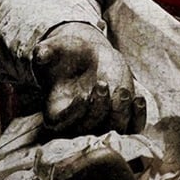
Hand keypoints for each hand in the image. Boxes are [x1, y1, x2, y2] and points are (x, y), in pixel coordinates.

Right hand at [31, 23, 145, 136]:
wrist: (89, 56)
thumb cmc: (67, 54)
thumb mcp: (54, 49)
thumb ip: (46, 51)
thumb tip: (41, 53)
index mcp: (55, 112)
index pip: (62, 124)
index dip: (74, 114)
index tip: (82, 95)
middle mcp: (78, 123)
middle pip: (89, 129)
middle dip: (98, 110)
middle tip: (102, 84)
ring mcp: (102, 122)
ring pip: (113, 130)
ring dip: (120, 113)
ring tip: (121, 90)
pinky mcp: (122, 118)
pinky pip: (133, 128)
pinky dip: (138, 117)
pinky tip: (138, 98)